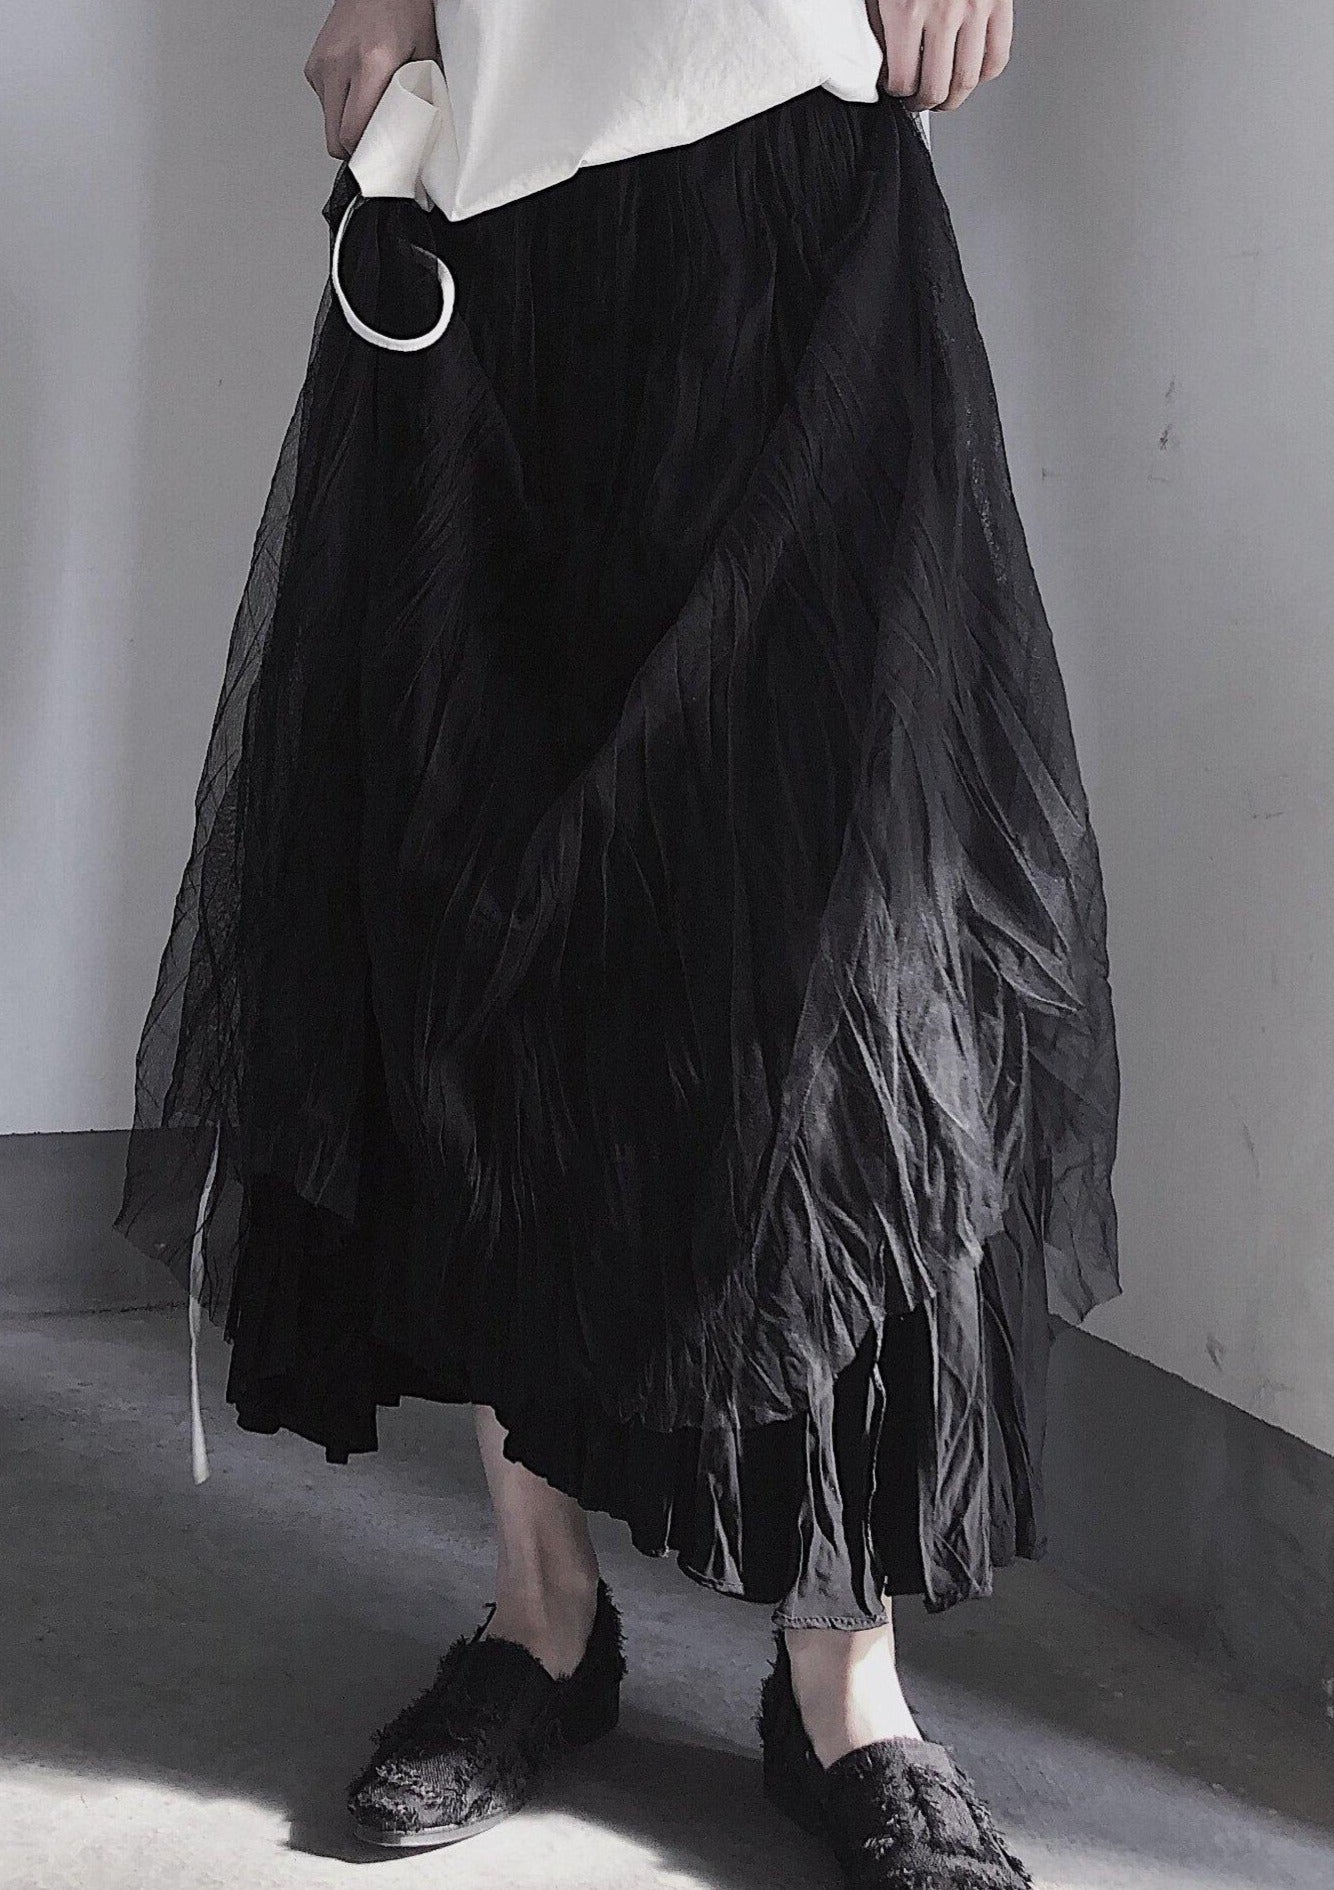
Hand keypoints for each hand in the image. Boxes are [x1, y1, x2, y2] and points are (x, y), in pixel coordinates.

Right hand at [304, 0, 439, 157]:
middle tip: (376, 149)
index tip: (380, 163)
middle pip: (334, 138)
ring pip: (328, 123)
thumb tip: (422, 132)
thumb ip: (420, 93)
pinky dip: (340, 108)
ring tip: (369, 113)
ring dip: (347, 128)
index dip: (365, 156)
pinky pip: (325, 104)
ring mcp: (322, 64)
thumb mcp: (423, 52)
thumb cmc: (402, 8)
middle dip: (355, 150)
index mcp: (370, 64)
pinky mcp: (313, 65)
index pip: (353, 131)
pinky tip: (357, 93)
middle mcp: (340, 65)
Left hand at [866, 0, 1012, 112]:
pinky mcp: (1000, 3)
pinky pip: (997, 56)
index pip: (903, 79)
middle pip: (936, 88)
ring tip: (944, 96)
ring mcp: (975, 9)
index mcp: (906, 10)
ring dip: (954, 97)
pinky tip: (971, 74)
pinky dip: (983, 74)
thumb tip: (885, 60)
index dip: (897, 93)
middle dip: (925, 103)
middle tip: (919, 102)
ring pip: (967, 79)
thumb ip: (883, 23)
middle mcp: (943, 13)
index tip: (896, 90)